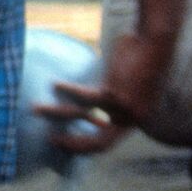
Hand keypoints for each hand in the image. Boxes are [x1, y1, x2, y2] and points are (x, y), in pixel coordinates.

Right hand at [34, 29, 174, 154]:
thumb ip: (113, 98)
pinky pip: (86, 98)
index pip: (108, 143)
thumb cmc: (141, 60)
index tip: (65, 142)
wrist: (156, 44)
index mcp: (135, 119)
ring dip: (57, 114)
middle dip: (72, 144)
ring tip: (36, 108)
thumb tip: (92, 102)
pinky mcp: (117, 94)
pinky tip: (55, 84)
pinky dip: (69, 91)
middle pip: (99, 143)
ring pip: (83, 117)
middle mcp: (133, 119)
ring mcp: (126, 109)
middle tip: (51, 141)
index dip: (85, 146)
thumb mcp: (129, 85)